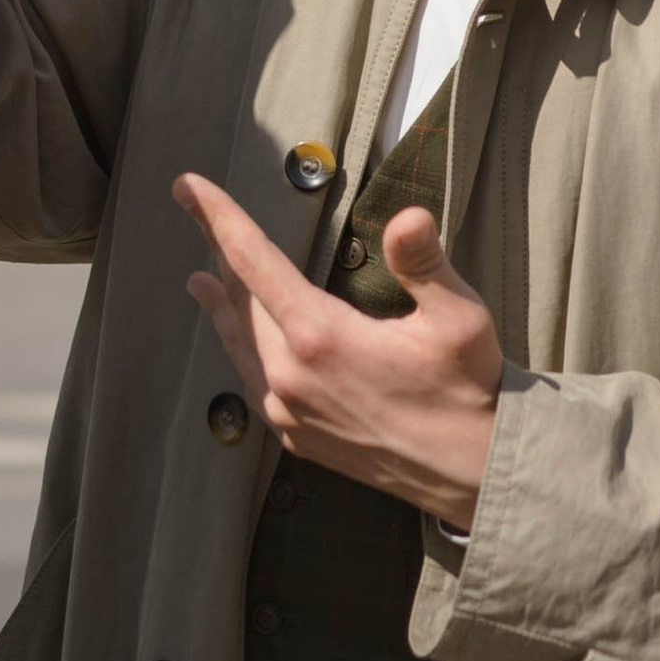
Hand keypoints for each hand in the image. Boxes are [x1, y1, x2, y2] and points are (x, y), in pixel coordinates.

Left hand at [172, 176, 501, 528]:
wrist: (474, 475)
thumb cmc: (468, 390)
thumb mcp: (458, 319)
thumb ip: (423, 264)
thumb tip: (408, 217)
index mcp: (320, 337)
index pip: (251, 259)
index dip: (217, 216)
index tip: (185, 186)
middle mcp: (290, 376)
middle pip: (238, 299)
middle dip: (219, 251)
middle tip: (199, 215)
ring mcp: (288, 413)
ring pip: (240, 344)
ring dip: (223, 304)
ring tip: (200, 278)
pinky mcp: (296, 438)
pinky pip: (254, 382)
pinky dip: (239, 349)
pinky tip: (239, 343)